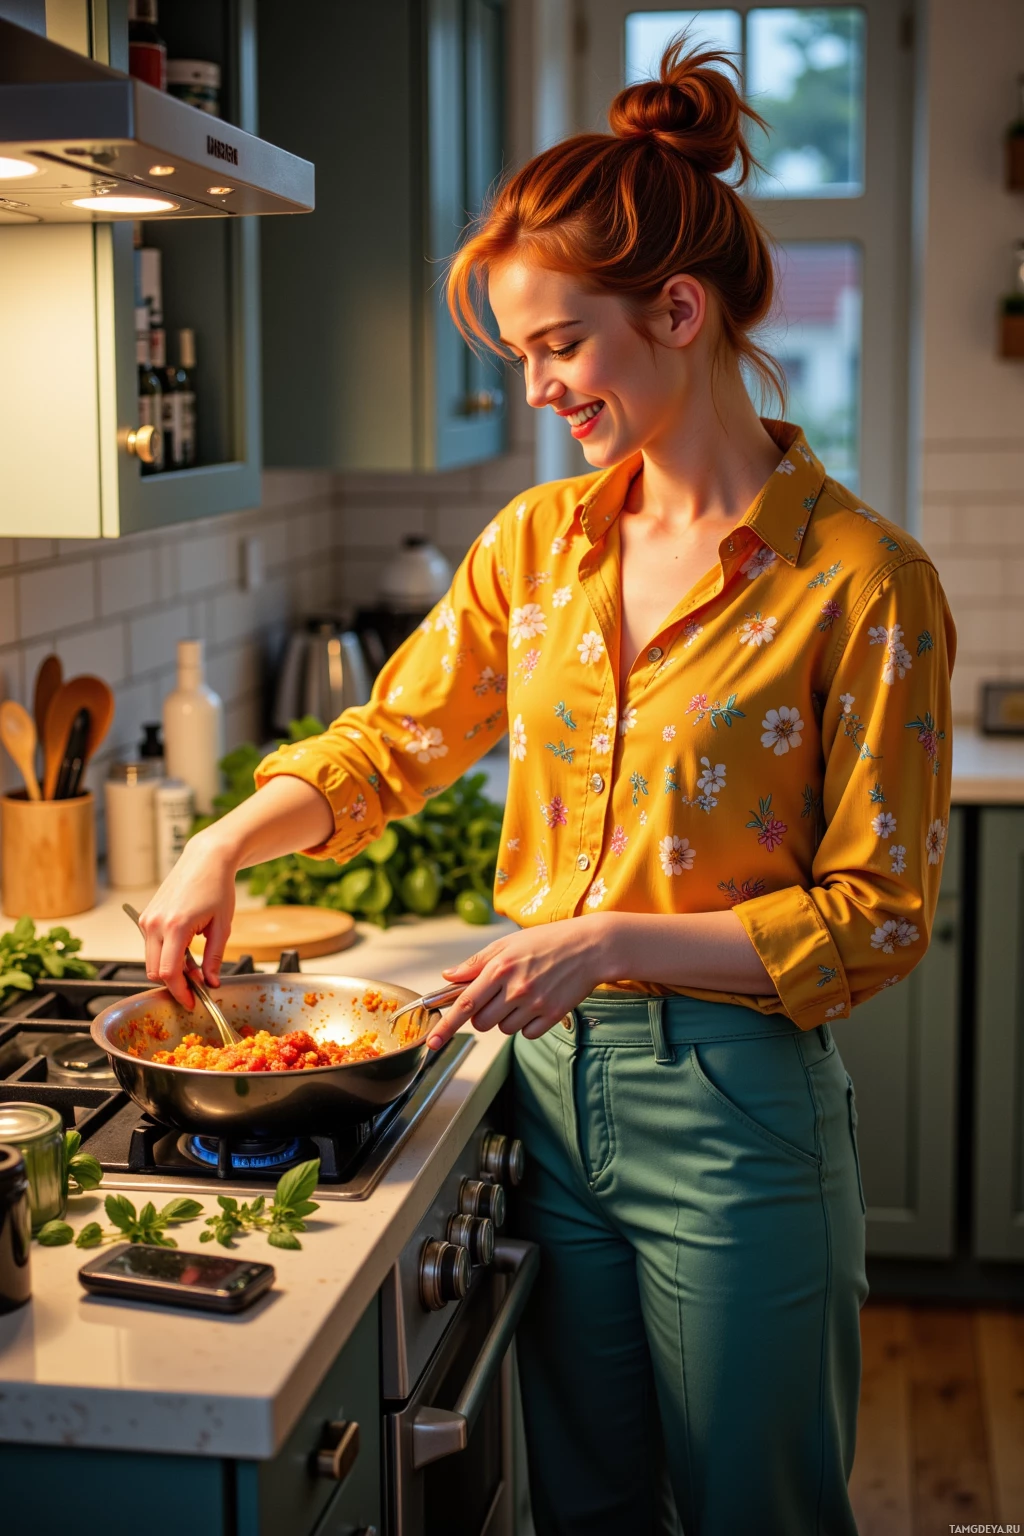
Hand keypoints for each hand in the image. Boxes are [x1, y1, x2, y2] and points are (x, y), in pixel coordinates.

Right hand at [138, 828, 239, 1007]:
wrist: (205, 860)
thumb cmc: (217, 887)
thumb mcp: (222, 926)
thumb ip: (214, 958)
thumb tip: (211, 983)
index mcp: (175, 926)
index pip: (169, 973)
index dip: (180, 992)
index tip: (192, 1001)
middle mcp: (155, 924)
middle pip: (154, 971)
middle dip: (175, 983)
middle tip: (198, 983)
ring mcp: (147, 920)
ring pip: (150, 960)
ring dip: (169, 969)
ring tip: (195, 964)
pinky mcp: (146, 916)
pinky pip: (150, 946)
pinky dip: (164, 955)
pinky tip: (185, 950)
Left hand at [424, 916, 615, 1049]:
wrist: (590, 947)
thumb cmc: (547, 941)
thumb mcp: (508, 943)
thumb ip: (476, 963)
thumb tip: (449, 976)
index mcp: (500, 967)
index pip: (465, 1002)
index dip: (446, 1025)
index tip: (433, 1042)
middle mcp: (515, 988)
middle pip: (482, 1022)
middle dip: (483, 1015)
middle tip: (497, 996)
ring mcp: (535, 1003)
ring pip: (503, 1029)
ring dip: (506, 1018)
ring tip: (523, 994)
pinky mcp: (552, 1015)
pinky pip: (527, 1034)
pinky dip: (527, 1024)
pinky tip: (538, 1003)